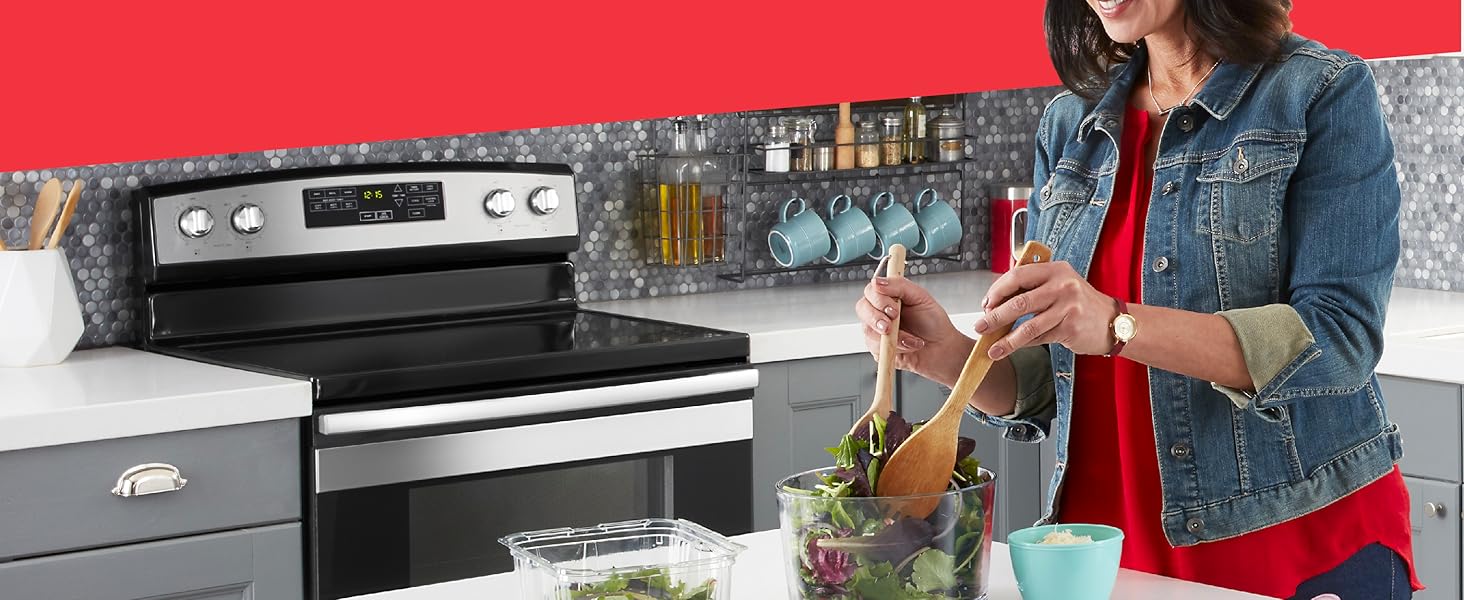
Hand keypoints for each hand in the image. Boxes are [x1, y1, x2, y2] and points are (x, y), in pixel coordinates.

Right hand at [855, 276, 973, 385]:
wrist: (942, 349)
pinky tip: (908, 345)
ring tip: (909, 337)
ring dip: (892, 336)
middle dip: (877, 318)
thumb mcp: (921, 297)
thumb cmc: (933, 323)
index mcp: (889, 296)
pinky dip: (895, 347)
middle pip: (862, 308)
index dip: (878, 299)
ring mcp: (877, 331)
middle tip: (893, 324)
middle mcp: (880, 312)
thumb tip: (878, 282)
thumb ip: (899, 285)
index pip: (870, 291)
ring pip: (868, 330)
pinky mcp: (878, 349)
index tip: (894, 308)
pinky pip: (875, 348)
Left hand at [975, 261, 1117, 358]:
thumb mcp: (1059, 284)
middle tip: (980, 326)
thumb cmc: (1080, 303)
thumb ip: (1032, 287)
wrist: (1113, 321)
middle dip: (994, 316)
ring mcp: (1068, 308)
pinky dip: (1022, 345)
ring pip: (1027, 326)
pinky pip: (1039, 338)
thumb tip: (996, 300)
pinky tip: (1011, 349)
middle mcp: (1063, 285)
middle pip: (1019, 302)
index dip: (997, 291)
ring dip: (1005, 339)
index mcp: (1055, 269)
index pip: (1017, 276)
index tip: (985, 304)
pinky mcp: (1070, 328)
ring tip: (991, 348)